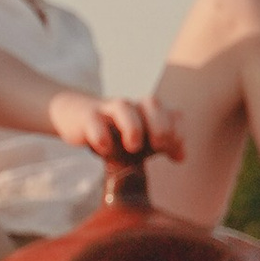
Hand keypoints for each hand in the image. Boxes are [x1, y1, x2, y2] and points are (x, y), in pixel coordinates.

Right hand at [48, 90, 184, 167]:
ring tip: (133, 147)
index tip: (175, 157)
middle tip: (158, 146)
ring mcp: (108, 110)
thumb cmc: (116, 132)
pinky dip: (101, 135)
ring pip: (123, 107)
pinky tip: (105, 149)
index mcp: (148, 113)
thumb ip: (162, 146)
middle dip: (160, 125)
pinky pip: (94, 120)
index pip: (173, 115)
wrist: (77, 116)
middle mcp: (132, 108)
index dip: (178, 133)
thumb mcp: (141, 141)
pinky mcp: (87, 116)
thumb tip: (182, 157)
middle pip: (152, 103)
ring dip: (133, 127)